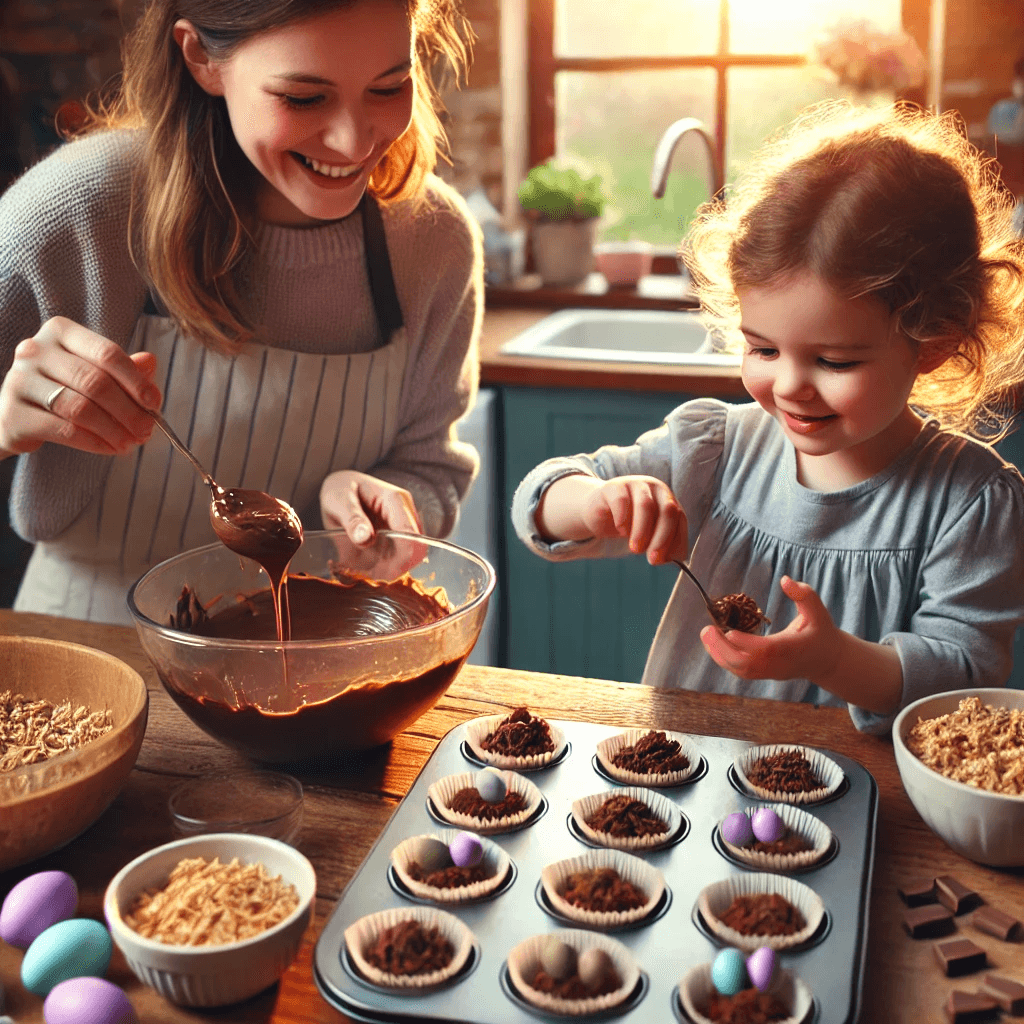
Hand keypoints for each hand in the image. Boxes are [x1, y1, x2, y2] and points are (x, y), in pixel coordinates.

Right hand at [0, 316, 159, 457]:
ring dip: (113, 430)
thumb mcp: (95, 371)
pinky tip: (110, 448)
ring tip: (130, 443)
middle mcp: (35, 350)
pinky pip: (64, 430)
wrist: (19, 413)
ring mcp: (19, 380)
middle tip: (147, 430)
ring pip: (80, 408)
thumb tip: (150, 362)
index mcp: (60, 332)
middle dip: (128, 410)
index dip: (136, 381)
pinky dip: (94, 442)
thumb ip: (123, 368)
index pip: (107, 353)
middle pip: (95, 382)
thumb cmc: (63, 386)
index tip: (154, 403)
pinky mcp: (13, 414)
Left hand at [320, 470, 425, 579]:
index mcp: (395, 500)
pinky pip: (401, 559)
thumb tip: (365, 539)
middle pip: (417, 550)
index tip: (379, 573)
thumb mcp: (338, 501)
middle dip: (397, 568)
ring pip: (411, 558)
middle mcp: (406, 513)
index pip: (411, 534)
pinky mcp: (399, 537)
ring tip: (365, 573)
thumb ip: (352, 519)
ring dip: (391, 570)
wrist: (341, 488)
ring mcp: (404, 526)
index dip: (401, 558)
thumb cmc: (340, 489)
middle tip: (369, 576)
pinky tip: (368, 569)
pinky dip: (386, 569)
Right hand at [578, 475, 686, 564]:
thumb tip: (678, 559)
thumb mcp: (649, 536)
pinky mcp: (614, 486)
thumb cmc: (629, 526)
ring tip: (635, 549)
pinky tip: (620, 530)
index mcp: (668, 499)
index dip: (674, 541)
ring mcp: (635, 484)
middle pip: (667, 511)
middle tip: (651, 559)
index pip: (679, 518)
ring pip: (646, 505)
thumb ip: (665, 545)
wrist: (598, 513)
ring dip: (642, 531)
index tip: (662, 561)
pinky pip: (622, 501)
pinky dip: (623, 519)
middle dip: (662, 538)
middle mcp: (655, 488)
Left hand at [699, 576, 841, 681]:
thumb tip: (785, 579)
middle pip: (747, 665)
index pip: (768, 650)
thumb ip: (804, 594)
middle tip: (707, 630)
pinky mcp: (764, 675)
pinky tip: (714, 644)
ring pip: (741, 671)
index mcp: (793, 648)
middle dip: (723, 649)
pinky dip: (725, 660)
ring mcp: (771, 672)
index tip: (728, 631)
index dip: (746, 643)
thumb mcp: (818, 610)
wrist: (826, 660)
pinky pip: (741, 672)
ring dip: (720, 655)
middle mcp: (779, 664)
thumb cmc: (820, 631)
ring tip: (706, 635)